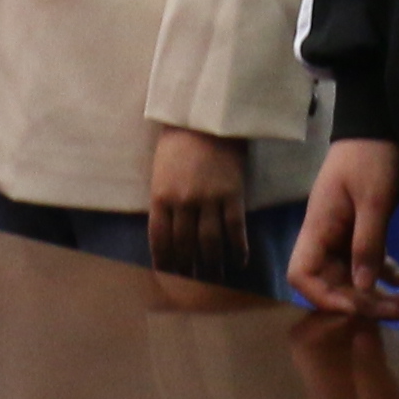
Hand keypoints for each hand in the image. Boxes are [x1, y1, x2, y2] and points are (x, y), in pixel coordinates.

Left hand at [145, 125, 250, 280]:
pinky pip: (235, 230)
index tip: (168, 274)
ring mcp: (208, 200)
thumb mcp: (162, 168)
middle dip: (187, 267)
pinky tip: (239, 262)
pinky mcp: (232, 195)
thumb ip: (164, 196)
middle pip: (184, 245)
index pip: (160, 239)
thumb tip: (170, 226)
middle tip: (193, 283)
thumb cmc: (181, 137)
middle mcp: (183, 203)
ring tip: (215, 279)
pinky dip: (237, 249)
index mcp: (161, 195)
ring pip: (209, 243)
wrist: (208, 114)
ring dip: (212, 265)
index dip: (164, 260)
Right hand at [290, 140, 398, 318]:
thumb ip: (367, 243)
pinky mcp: (362, 228)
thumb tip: (363, 288)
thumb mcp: (374, 199)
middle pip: (333, 282)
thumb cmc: (371, 155)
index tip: (355, 307)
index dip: (323, 297)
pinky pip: (371, 261)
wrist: (379, 124)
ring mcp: (343, 233)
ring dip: (379, 293)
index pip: (301, 275)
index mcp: (318, 226)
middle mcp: (326, 235)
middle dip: (363, 301)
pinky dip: (390, 275)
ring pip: (355, 276)